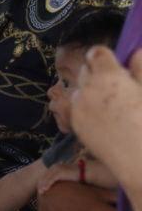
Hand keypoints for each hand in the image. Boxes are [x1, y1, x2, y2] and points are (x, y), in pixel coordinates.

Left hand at [38, 161, 81, 194]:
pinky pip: (51, 179)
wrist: (85, 171)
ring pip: (47, 178)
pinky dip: (48, 184)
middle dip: (41, 184)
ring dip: (43, 185)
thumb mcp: (67, 176)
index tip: (40, 189)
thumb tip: (59, 186)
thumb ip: (62, 179)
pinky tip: (46, 189)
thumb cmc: (77, 175)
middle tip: (39, 192)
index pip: (46, 175)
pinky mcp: (60, 172)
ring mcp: (57, 169)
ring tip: (41, 192)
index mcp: (55, 167)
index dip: (42, 182)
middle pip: (44, 176)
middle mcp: (54, 167)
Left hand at [72, 46, 141, 180]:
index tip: (115, 65)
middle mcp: (88, 86)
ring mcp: (79, 105)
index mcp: (108, 75)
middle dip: (98, 73)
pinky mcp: (75, 122)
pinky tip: (105, 120)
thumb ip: (141, 69)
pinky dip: (86, 108)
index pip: (96, 53)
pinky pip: (77, 107)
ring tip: (112, 106)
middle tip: (117, 87)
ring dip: (91, 91)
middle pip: (86, 69)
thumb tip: (137, 51)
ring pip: (80, 88)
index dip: (105, 57)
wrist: (139, 159)